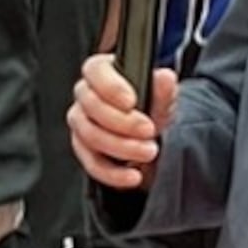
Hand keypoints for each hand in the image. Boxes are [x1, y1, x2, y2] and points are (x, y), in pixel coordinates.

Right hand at [70, 50, 175, 189]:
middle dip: (122, 122)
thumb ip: (163, 88)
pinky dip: (114, 173)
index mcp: (101, 73)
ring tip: (148, 151)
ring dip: (122, 147)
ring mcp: (82, 124)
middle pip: (91, 106)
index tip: (131, 102)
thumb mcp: (162, 97)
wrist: (151, 135)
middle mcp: (86, 96)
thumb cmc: (150, 107)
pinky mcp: (84, 151)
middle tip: (148, 130)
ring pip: (90, 136)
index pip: (95, 71)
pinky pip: (92, 164)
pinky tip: (133, 175)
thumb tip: (165, 78)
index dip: (111, 87)